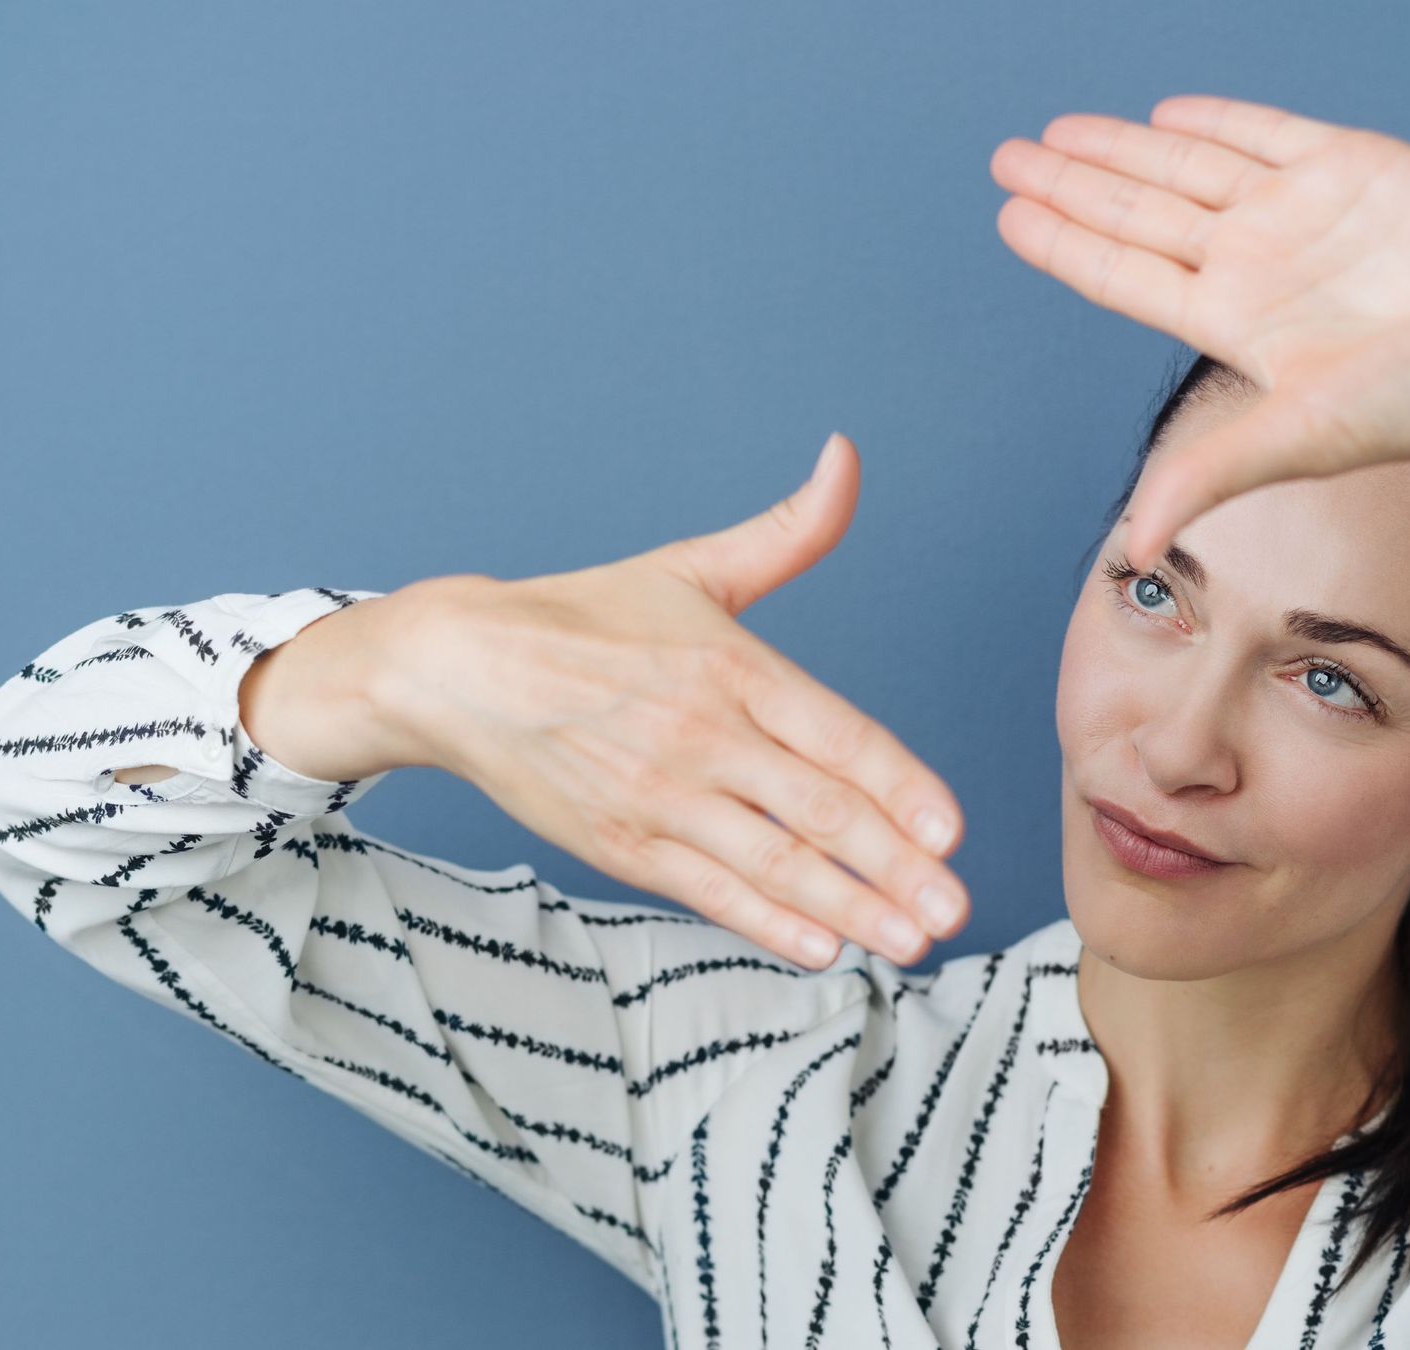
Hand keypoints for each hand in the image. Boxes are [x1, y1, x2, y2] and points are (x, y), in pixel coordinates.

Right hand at [377, 433, 969, 969]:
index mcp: (732, 667)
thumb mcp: (693, 567)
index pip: (838, 735)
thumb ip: (789, 530)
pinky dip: (768, 924)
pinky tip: (823, 947)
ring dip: (850, 908)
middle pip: (818, 811)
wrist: (455, 667)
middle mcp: (703, 735)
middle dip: (895, 867)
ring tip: (911, 941)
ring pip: (773, 863)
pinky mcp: (622, 844)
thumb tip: (847, 457)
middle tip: (953, 909)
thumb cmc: (585, 618)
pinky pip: (709, 893)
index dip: (900, 785)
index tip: (951, 828)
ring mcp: (661, 797)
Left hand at [989, 94, 1409, 570]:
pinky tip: (1166, 114)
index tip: (1008, 213)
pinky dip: (1217, 119)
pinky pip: (1267, 133)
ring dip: (1123, 147)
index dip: (1066, 243)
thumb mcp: (1296, 438)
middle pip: (1141, 212)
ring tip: (1059, 131)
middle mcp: (1256, 263)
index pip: (1125, 274)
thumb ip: (1207, 477)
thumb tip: (1130, 552)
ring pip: (1189, 165)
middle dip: (1073, 184)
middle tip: (1007, 155)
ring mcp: (1301, 213)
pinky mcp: (1352, 166)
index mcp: (1233, 320)